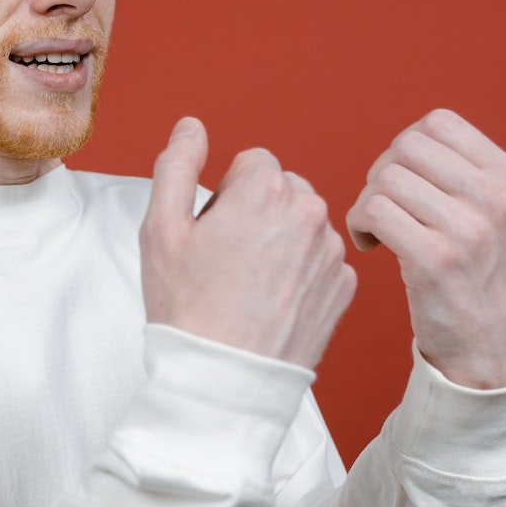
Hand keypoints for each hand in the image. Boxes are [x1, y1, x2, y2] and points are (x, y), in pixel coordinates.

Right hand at [141, 117, 356, 369]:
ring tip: (250, 286)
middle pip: (283, 190)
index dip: (226, 195)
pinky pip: (322, 262)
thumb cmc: (186, 308)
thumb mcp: (161, 229)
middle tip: (228, 260)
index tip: (213, 232)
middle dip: (259, 212)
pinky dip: (301, 274)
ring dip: (283, 242)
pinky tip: (274, 303)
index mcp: (265, 190)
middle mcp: (309, 212)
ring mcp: (332, 252)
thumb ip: (177, 165)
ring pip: (305, 225)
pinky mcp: (344, 287)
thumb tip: (191, 126)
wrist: (222, 380)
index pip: (253, 163)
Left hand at [345, 109, 505, 388]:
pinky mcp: (435, 261)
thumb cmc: (484, 281)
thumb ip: (470, 175)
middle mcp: (496, 198)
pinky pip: (374, 212)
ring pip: (385, 179)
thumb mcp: (501, 218)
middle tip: (382, 208)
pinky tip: (369, 246)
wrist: (492, 353)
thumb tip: (412, 140)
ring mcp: (468, 229)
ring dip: (367, 202)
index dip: (406, 148)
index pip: (440, 124)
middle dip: (381, 173)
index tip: (402, 182)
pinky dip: (359, 224)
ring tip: (375, 230)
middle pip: (407, 147)